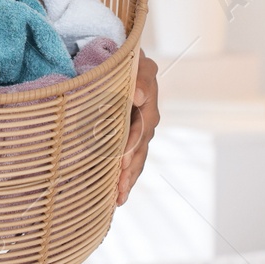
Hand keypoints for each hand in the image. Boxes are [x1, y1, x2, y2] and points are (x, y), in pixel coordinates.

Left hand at [116, 48, 159, 206]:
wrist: (130, 66)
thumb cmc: (132, 64)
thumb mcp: (140, 65)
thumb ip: (141, 78)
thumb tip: (138, 97)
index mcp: (148, 107)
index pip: (140, 130)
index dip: (131, 146)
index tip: (123, 161)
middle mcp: (146, 124)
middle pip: (139, 152)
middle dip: (129, 171)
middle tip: (119, 188)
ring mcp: (140, 134)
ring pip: (136, 161)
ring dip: (128, 180)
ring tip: (118, 199)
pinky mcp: (132, 141)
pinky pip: (131, 162)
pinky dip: (125, 179)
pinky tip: (116, 197)